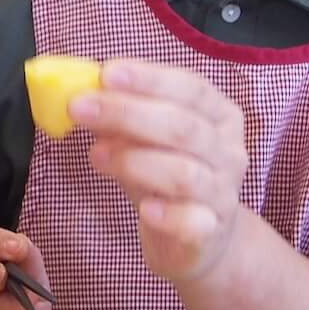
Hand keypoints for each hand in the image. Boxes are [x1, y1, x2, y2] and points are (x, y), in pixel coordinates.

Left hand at [71, 58, 247, 283]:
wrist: (199, 236)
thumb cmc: (167, 174)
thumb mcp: (144, 139)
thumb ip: (121, 116)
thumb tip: (80, 92)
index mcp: (220, 115)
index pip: (191, 88)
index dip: (149, 79)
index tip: (106, 73)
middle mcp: (229, 151)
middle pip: (183, 127)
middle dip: (127, 113)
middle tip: (79, 108)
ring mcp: (223, 192)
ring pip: (185, 173)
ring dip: (135, 161)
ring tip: (95, 155)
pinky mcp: (212, 230)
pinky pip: (193, 221)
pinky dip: (168, 214)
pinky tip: (144, 209)